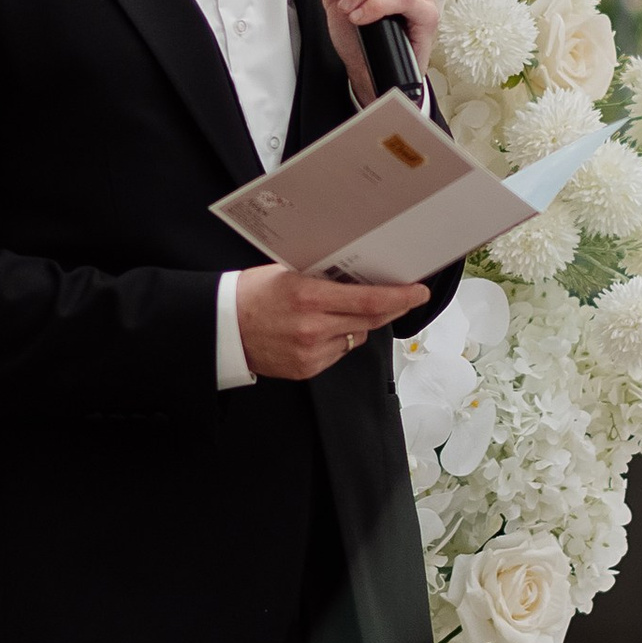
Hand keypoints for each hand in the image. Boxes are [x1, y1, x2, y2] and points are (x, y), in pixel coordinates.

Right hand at [237, 264, 429, 381]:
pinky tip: (320, 330)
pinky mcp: (306, 369)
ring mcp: (310, 352)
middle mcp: (312, 327)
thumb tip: (361, 275)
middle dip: (390, 308)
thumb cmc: (252, 294)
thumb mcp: (288, 273)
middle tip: (404, 297)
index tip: (418, 292)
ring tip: (338, 310)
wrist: (222, 328)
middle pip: (370, 321)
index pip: (369, 301)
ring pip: (356, 337)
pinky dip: (338, 340)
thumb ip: (324, 277)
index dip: (400, 298)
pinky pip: (338, 352)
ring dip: (359, 324)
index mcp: (308, 296)